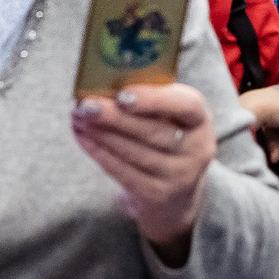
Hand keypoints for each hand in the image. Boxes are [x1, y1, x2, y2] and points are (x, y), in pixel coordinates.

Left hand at [71, 83, 213, 261]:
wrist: (178, 195)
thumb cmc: (167, 139)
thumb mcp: (172, 117)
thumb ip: (150, 99)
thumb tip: (105, 83)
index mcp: (200, 120)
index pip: (187, 106)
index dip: (155, 100)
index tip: (123, 94)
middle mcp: (196, 150)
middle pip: (153, 132)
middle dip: (115, 117)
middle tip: (86, 105)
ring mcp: (178, 176)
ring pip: (134, 152)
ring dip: (101, 133)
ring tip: (78, 117)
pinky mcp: (156, 196)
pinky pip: (122, 171)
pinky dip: (98, 152)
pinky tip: (82, 137)